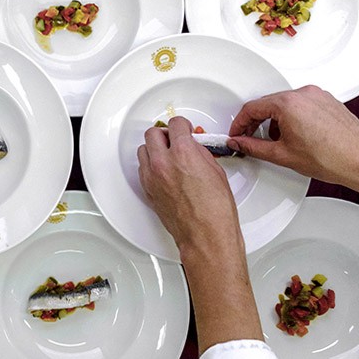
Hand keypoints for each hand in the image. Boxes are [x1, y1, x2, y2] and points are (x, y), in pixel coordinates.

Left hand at [137, 116, 243, 260]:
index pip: (175, 124)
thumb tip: (194, 147)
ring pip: (143, 150)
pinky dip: (150, 165)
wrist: (205, 235)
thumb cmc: (215, 210)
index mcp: (184, 153)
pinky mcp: (147, 190)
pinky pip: (142, 168)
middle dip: (165, 134)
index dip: (182, 125)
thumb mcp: (216, 171)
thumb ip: (200, 153)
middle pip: (153, 134)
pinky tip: (162, 170)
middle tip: (175, 139)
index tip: (185, 128)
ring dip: (154, 149)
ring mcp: (152, 177)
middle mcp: (163, 163)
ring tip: (167, 155)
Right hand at [228, 85, 358, 199]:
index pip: (252, 108)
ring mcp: (317, 96)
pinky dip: (291, 117)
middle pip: (267, 104)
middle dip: (255, 122)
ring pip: (284, 104)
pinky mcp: (327, 101)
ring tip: (274, 141)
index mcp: (288, 104)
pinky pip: (300, 104)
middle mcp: (303, 94)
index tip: (236, 133)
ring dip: (274, 120)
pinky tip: (292, 135)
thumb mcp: (281, 155)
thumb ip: (253, 147)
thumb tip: (239, 143)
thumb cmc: (331, 158)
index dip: (239, 123)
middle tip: (248, 138)